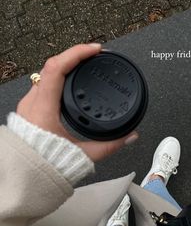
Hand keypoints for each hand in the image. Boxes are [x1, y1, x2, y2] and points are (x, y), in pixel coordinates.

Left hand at [16, 43, 138, 161]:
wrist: (26, 175)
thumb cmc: (46, 164)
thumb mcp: (82, 154)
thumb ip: (109, 146)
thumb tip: (128, 136)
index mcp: (44, 109)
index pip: (56, 68)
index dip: (77, 53)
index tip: (95, 50)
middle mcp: (33, 102)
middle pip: (52, 65)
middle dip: (75, 55)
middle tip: (94, 53)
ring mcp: (29, 103)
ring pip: (46, 72)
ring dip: (66, 64)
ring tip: (85, 62)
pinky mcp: (30, 107)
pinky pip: (43, 82)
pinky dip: (59, 75)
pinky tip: (70, 79)